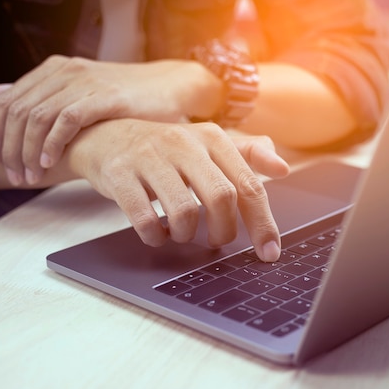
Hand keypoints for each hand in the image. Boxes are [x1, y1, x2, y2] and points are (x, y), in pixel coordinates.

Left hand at [0, 55, 219, 185]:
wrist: (171, 87)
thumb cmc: (129, 98)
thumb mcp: (82, 92)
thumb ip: (42, 95)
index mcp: (56, 69)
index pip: (9, 100)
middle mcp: (66, 71)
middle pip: (17, 110)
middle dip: (8, 148)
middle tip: (12, 175)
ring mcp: (85, 82)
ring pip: (37, 117)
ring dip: (27, 151)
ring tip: (30, 175)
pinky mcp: (105, 96)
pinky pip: (67, 119)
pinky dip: (52, 142)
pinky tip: (49, 161)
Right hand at [68, 119, 288, 261]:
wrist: (105, 135)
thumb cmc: (167, 149)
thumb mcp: (209, 145)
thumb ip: (248, 155)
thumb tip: (283, 168)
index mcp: (212, 138)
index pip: (248, 185)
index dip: (263, 223)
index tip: (269, 253)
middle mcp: (184, 143)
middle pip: (221, 198)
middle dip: (224, 232)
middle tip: (217, 242)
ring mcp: (150, 158)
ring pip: (184, 212)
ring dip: (187, 235)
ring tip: (182, 232)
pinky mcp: (120, 175)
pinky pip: (145, 219)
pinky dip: (155, 236)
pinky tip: (157, 233)